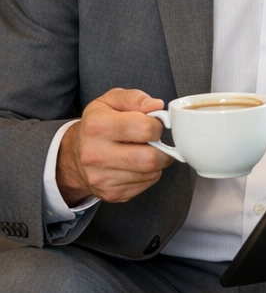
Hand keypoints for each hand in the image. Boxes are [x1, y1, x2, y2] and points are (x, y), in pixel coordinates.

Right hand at [56, 89, 173, 204]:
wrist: (73, 155)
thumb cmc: (97, 124)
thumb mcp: (110, 101)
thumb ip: (134, 98)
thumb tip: (156, 106)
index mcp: (97, 126)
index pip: (145, 129)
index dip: (157, 125)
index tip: (154, 124)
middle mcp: (95, 154)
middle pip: (150, 158)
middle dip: (164, 149)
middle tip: (158, 142)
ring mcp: (102, 178)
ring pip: (151, 173)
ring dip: (157, 162)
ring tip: (146, 151)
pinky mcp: (111, 193)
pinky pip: (146, 184)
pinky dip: (149, 174)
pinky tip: (137, 164)